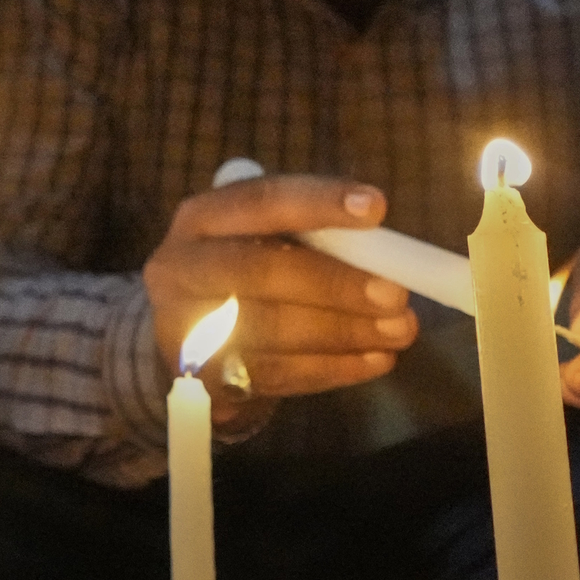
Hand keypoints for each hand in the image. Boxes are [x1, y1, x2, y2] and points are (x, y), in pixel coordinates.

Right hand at [142, 174, 415, 420]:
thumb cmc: (245, 276)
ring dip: (344, 332)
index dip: (319, 203)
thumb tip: (388, 253)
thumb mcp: (262, 241)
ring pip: (270, 330)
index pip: (261, 200)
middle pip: (261, 271)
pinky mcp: (198, 378)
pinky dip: (332, 368)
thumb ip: (314, 239)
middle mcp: (180, 267)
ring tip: (398, 332)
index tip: (377, 208)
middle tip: (398, 296)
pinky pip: (274, 374)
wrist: (189, 340)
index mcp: (202, 218)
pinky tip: (375, 360)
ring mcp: (182, 327)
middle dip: (337, 284)